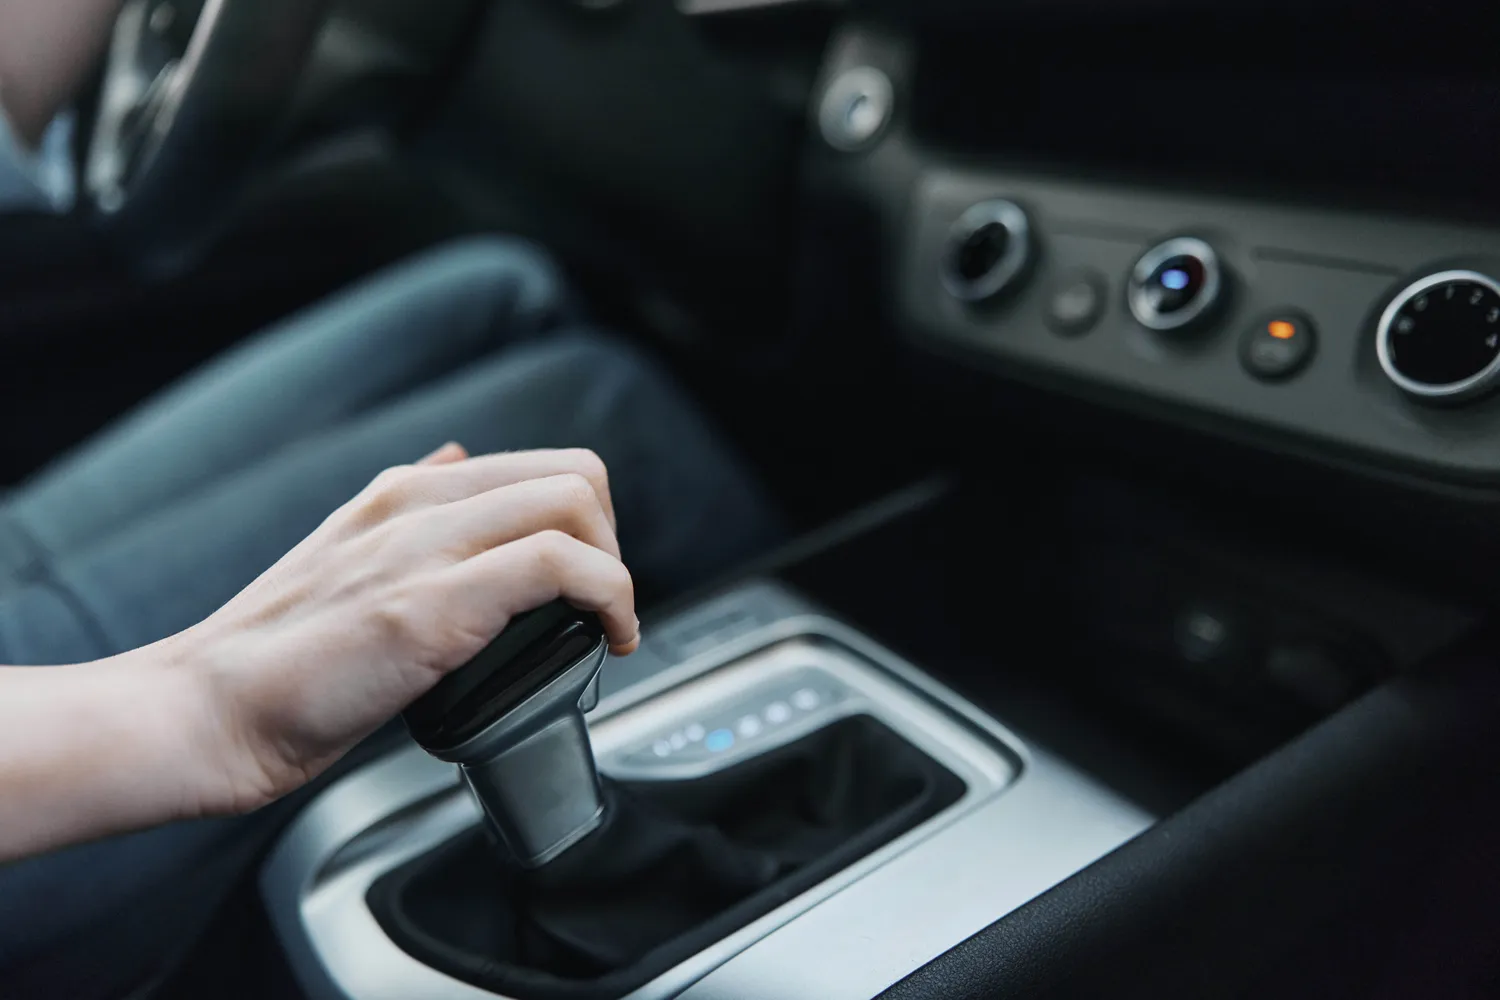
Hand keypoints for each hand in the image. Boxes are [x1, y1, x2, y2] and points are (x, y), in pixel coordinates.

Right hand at [164, 444, 639, 815]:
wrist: (204, 712)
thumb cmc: (274, 659)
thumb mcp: (346, 556)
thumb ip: (409, 513)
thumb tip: (455, 464)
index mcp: (405, 492)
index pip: (541, 467)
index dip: (588, 525)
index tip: (589, 584)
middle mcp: (418, 502)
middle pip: (574, 473)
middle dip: (612, 541)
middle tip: (603, 606)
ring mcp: (423, 546)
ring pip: (574, 502)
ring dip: (617, 570)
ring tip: (608, 626)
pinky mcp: (430, 603)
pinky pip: (560, 565)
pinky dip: (610, 598)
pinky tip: (607, 639)